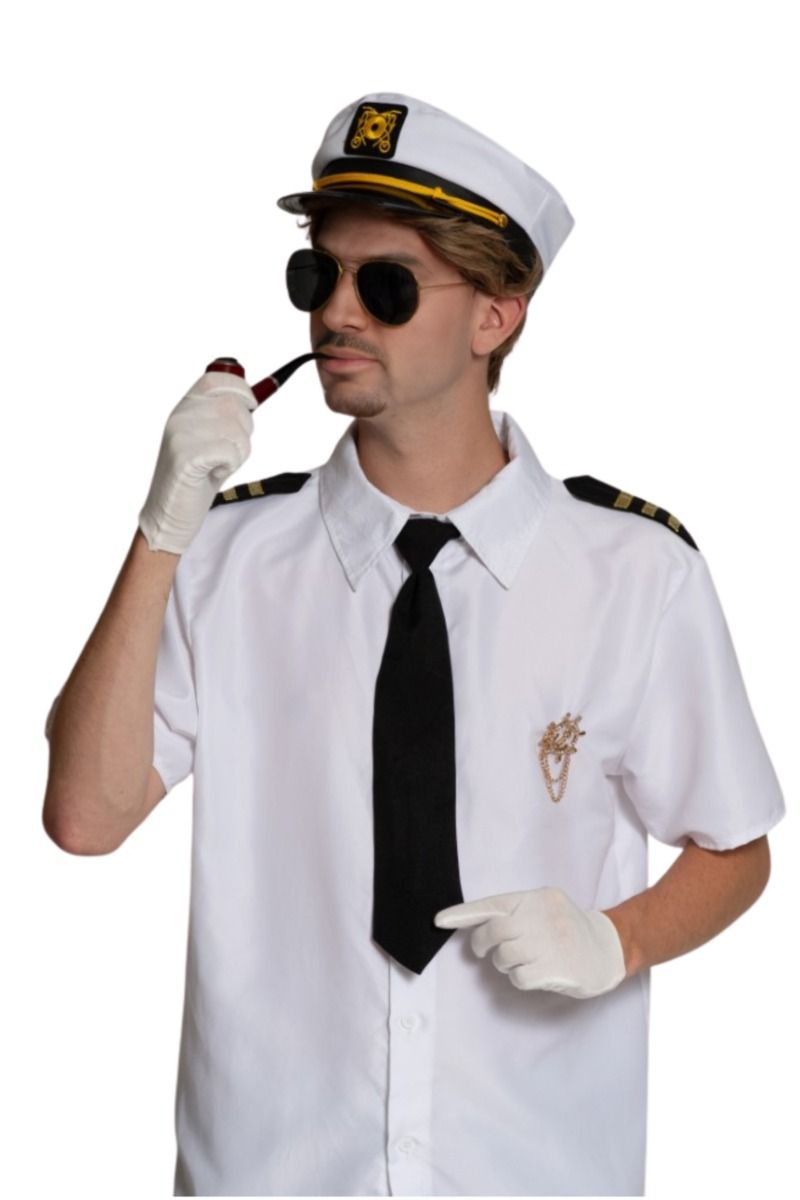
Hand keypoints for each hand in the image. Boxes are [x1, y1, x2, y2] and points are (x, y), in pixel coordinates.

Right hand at [138, 370, 257, 554]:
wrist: (168, 514)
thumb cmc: (195, 479)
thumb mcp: (208, 440)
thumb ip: (222, 417)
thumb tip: (250, 398)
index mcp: (183, 408)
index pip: (216, 379)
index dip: (240, 388)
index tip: (251, 404)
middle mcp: (179, 416)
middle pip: (234, 406)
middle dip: (244, 431)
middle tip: (229, 453)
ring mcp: (180, 434)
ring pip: (236, 430)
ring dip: (239, 452)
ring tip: (219, 464)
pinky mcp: (186, 455)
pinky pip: (230, 450)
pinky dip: (230, 465)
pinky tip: (213, 473)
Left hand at [434, 886, 626, 998]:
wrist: (609, 947)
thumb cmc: (569, 929)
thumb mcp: (546, 908)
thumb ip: (517, 913)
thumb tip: (478, 927)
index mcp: (537, 898)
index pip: (493, 904)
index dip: (463, 914)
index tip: (439, 921)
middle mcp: (543, 916)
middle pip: (494, 932)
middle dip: (482, 943)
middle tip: (485, 950)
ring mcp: (551, 942)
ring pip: (504, 956)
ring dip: (504, 963)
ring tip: (519, 960)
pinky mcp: (557, 968)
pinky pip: (519, 976)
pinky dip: (519, 977)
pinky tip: (533, 972)